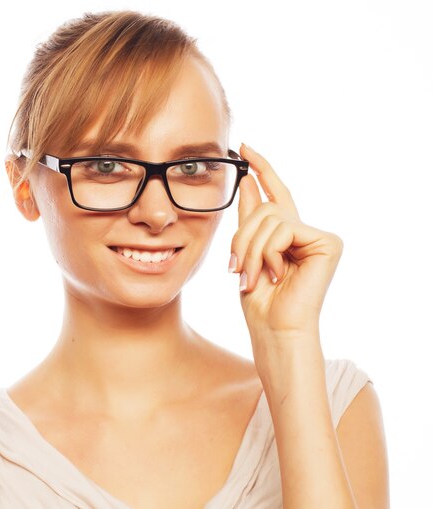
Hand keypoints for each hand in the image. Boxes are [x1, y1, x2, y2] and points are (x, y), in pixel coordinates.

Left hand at [230, 144, 343, 347]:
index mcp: (288, 233)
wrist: (273, 329)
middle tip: (236, 269)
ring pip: (270, 218)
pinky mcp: (328, 242)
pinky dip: (269, 253)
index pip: (275, 192)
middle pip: (264, 208)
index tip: (242, 147)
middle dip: (242, 239)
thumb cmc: (259, 300)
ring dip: (252, 250)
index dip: (260, 167)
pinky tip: (275, 274)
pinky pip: (283, 229)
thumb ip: (249, 218)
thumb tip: (247, 181)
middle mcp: (306, 230)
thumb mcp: (247, 252)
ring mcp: (319, 236)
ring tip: (253, 277)